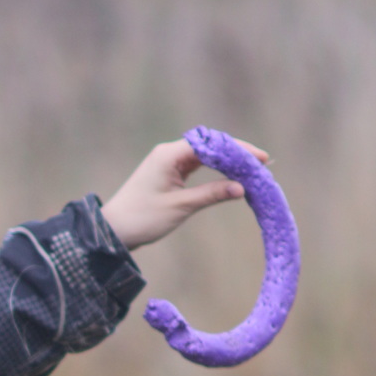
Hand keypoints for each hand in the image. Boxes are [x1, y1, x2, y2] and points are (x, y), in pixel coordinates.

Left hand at [100, 137, 267, 253]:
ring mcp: (168, 161)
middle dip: (237, 154)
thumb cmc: (143, 218)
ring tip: (251, 170)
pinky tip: (230, 176)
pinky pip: (197, 165)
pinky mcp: (168, 172)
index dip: (238, 150)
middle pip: (211, 146)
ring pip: (205, 155)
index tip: (260, 158)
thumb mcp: (180, 207)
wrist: (113, 231)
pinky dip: (214, 170)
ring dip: (227, 162)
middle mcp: (169, 152)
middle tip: (262, 163)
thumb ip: (211, 194)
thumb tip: (241, 188)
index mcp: (170, 154)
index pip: (212, 145)